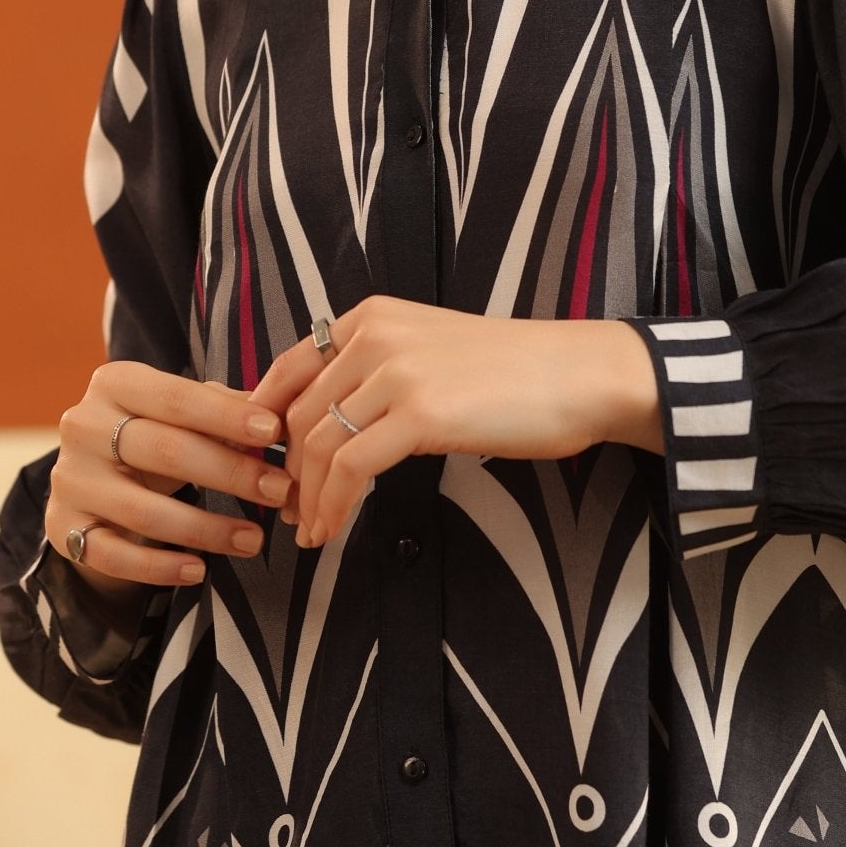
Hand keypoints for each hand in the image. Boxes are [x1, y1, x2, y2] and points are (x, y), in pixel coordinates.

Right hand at [45, 359, 289, 597]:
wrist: (93, 474)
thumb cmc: (155, 432)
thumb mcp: (183, 411)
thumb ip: (226, 407)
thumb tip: (279, 414)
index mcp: (114, 383)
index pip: (176, 397)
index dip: (226, 415)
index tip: (274, 432)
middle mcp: (82, 426)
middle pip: (164, 451)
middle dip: (230, 473)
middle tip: (280, 491)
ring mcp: (70, 480)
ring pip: (142, 511)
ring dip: (206, 530)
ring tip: (255, 539)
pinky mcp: (63, 528)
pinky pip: (111, 555)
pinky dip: (158, 568)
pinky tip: (199, 571)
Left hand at [247, 297, 662, 548]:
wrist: (577, 374)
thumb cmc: (514, 371)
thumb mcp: (431, 350)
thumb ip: (380, 370)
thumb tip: (334, 420)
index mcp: (374, 316)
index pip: (290, 369)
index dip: (269, 425)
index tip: (269, 465)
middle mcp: (376, 336)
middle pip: (299, 413)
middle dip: (287, 471)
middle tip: (291, 511)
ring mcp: (396, 373)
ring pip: (319, 445)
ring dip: (308, 497)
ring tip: (312, 530)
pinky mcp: (420, 414)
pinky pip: (352, 468)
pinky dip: (334, 505)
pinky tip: (335, 528)